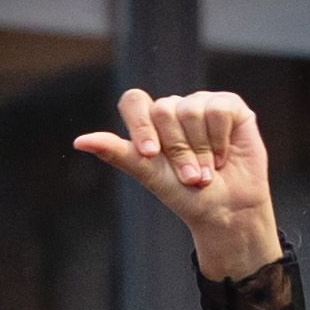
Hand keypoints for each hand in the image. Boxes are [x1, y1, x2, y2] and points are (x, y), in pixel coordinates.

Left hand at [77, 86, 279, 278]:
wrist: (225, 209)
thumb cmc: (184, 194)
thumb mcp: (147, 174)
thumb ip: (116, 153)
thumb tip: (78, 141)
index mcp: (150, 122)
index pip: (134, 100)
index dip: (141, 125)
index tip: (150, 153)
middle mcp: (175, 108)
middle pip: (164, 109)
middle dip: (177, 150)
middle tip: (189, 175)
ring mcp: (202, 104)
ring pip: (192, 110)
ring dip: (201, 150)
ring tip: (207, 170)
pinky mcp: (230, 106)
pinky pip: (219, 109)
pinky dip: (220, 140)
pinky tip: (224, 155)